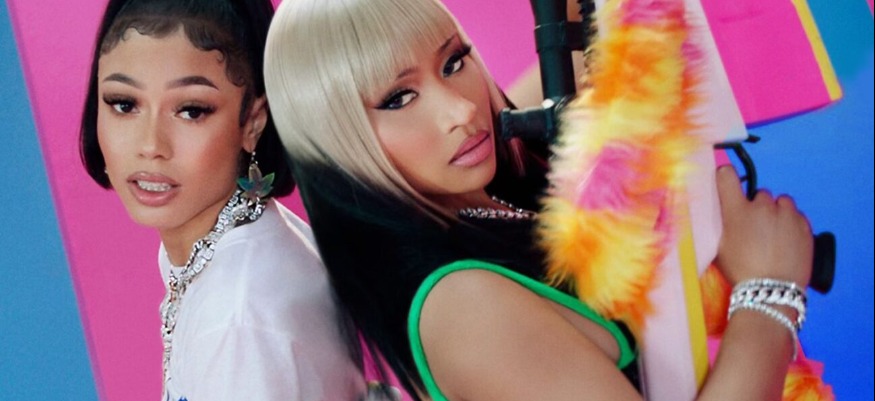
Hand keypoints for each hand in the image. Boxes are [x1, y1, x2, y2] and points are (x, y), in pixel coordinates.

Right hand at [714, 166, 812, 287]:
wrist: (771, 291)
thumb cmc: (740, 271)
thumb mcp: (719, 249)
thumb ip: (720, 226)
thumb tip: (717, 216)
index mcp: (737, 211)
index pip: (727, 177)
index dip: (725, 176)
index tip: (725, 179)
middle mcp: (762, 207)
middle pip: (760, 194)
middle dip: (757, 206)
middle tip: (755, 226)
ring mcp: (786, 215)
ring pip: (782, 202)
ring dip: (777, 212)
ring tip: (774, 232)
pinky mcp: (804, 225)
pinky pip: (797, 215)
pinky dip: (792, 223)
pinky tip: (787, 240)